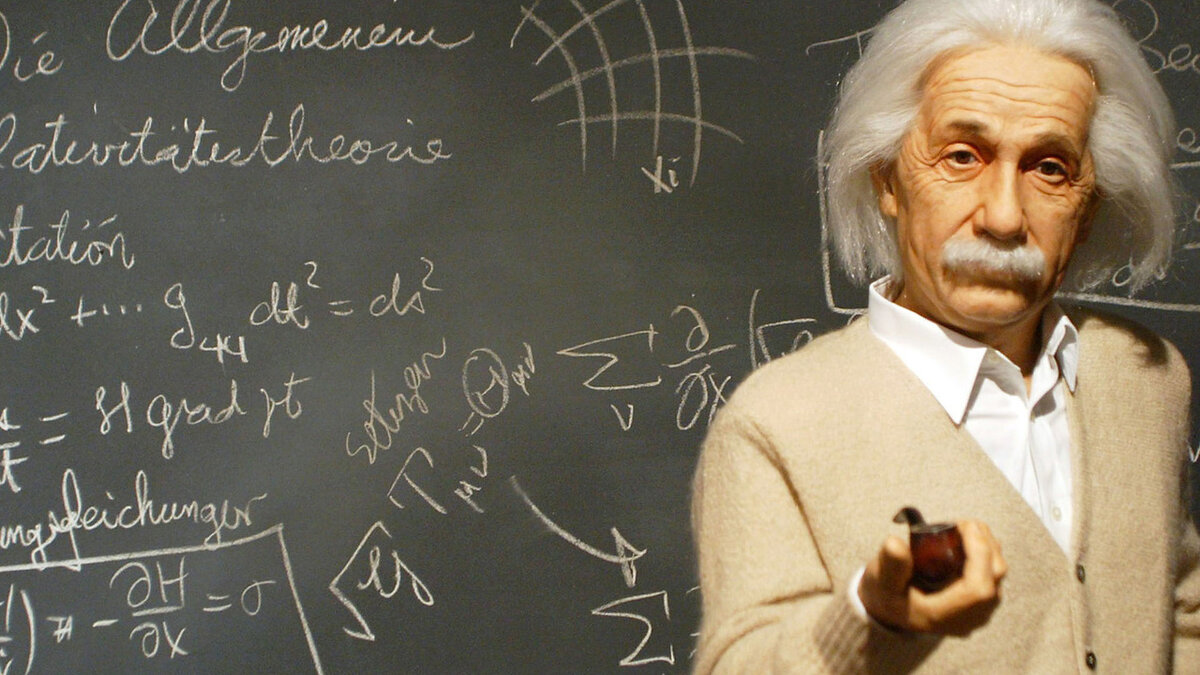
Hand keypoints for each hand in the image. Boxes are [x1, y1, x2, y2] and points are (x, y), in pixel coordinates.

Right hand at [858, 520, 1006, 635]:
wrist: (891, 612)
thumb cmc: (887, 594)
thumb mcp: (881, 580)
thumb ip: (890, 564)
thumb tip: (895, 542)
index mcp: (943, 615)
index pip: (978, 588)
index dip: (979, 553)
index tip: (963, 526)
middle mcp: (967, 618)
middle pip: (994, 577)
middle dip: (985, 543)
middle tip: (962, 523)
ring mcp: (977, 613)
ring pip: (998, 575)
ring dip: (987, 546)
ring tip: (964, 529)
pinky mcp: (980, 604)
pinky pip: (994, 576)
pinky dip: (986, 555)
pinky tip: (968, 542)